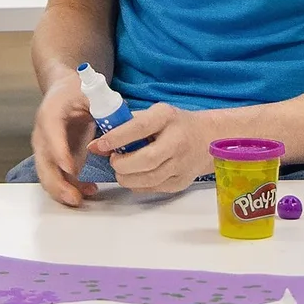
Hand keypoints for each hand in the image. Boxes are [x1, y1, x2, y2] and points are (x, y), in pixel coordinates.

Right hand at [30, 70, 100, 206]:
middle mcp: (42, 133)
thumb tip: (120, 128)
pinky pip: (57, 178)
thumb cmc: (77, 91)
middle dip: (57, 183)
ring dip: (62, 190)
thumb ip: (103, 107)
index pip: (51, 133)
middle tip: (75, 197)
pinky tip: (88, 190)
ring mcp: (45, 149)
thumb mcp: (91, 92)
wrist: (63, 92)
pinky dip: (69, 188)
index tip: (71, 169)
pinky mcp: (53, 159)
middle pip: (43, 162)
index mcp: (50, 113)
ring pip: (47, 175)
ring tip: (82, 199)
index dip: (59, 152)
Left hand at [90, 102, 213, 196]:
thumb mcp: (152, 115)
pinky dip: (138, 185)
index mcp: (167, 117)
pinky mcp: (181, 182)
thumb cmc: (173, 124)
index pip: (140, 128)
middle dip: (122, 164)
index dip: (117, 138)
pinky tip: (135, 176)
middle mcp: (177, 141)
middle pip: (145, 160)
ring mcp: (182, 164)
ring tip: (121, 170)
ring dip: (127, 177)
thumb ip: (124, 127)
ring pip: (148, 179)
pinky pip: (153, 188)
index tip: (99, 145)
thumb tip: (95, 146)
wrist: (208, 138)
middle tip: (114, 160)